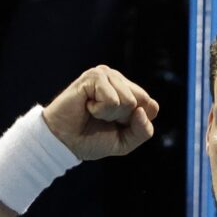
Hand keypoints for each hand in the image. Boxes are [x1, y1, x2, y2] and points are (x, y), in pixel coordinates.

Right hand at [43, 65, 158, 160]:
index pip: (151, 105)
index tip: (116, 125)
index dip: (136, 122)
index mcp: (129, 92)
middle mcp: (119, 80)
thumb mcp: (126, 142)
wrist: (65, 142)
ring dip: (110, 114)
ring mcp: (106, 75)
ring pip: (128, 101)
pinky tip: (87, 106)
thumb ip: (143, 131)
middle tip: (103, 118)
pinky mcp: (93, 76)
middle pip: (142, 101)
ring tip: (94, 112)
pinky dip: (100, 110)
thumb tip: (142, 111)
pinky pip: (112, 99)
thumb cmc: (93, 139)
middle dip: (124, 118)